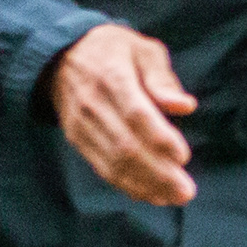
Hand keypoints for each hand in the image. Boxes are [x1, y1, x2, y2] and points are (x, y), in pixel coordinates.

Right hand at [50, 24, 196, 206]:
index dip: (159, 138)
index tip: (183, 157)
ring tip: (175, 198)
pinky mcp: (78, 140)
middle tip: (186, 191)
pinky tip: (152, 195)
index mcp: (112, 76)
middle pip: (126, 146)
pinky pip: (103, 168)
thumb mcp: (142, 49)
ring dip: (146, 185)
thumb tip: (185, 106)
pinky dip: (128, 185)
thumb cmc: (112, 50)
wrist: (59, 56)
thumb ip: (163, 78)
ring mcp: (82, 126)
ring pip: (114, 163)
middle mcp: (93, 104)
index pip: (135, 113)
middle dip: (158, 173)